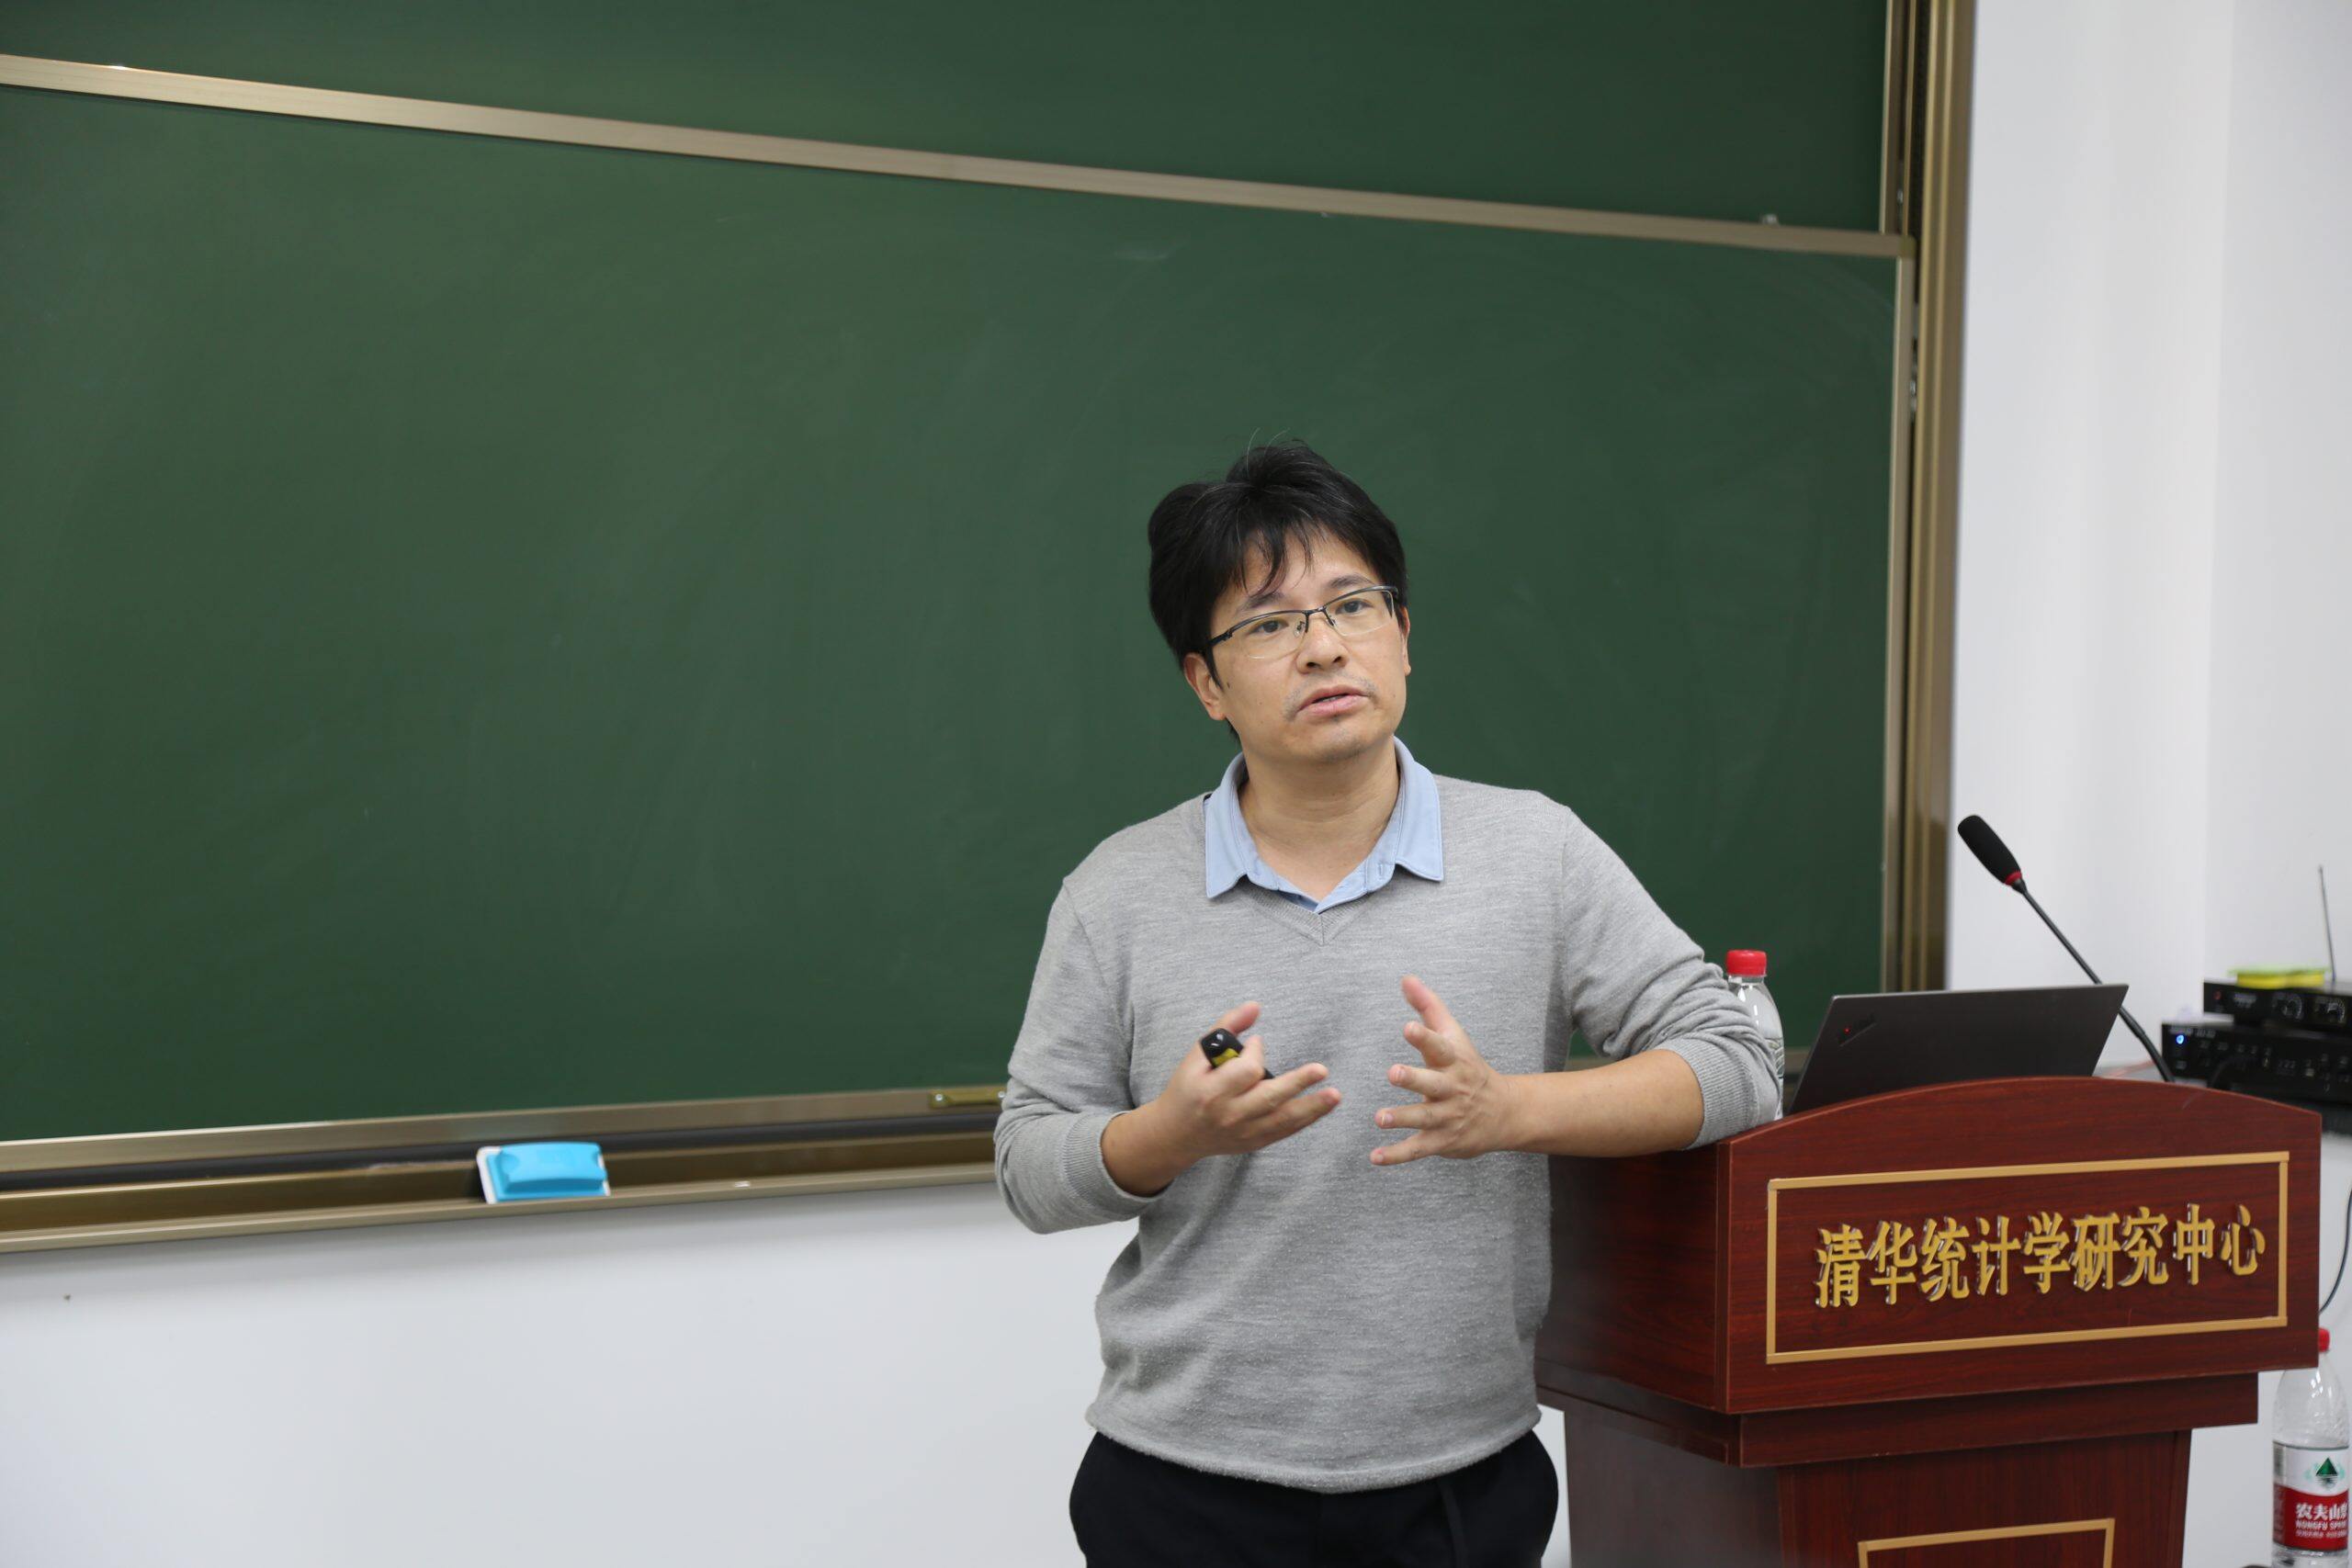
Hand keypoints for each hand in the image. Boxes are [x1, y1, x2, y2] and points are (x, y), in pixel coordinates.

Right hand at [1150, 1000, 1342, 1162]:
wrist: (1176, 1134)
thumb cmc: (1187, 1089)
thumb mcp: (1197, 1056)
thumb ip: (1226, 1028)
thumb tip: (1255, 1006)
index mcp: (1212, 1091)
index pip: (1245, 1071)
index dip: (1256, 1053)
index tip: (1256, 1044)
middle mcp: (1229, 1115)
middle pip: (1269, 1098)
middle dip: (1297, 1083)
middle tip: (1321, 1070)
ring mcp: (1244, 1132)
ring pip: (1283, 1120)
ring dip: (1312, 1107)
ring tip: (1334, 1095)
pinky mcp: (1254, 1142)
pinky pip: (1284, 1131)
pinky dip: (1305, 1120)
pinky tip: (1323, 1107)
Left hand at [1370, 975, 1522, 1166]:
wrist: (1504, 1112)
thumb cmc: (1468, 1067)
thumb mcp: (1453, 1035)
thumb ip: (1427, 1008)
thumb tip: (1405, 978)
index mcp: (1453, 1061)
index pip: (1439, 1048)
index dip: (1424, 1037)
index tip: (1408, 1027)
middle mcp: (1452, 1089)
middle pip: (1433, 1084)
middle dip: (1414, 1079)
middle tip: (1392, 1073)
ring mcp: (1448, 1117)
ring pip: (1425, 1118)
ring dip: (1403, 1118)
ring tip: (1379, 1118)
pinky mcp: (1442, 1141)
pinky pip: (1419, 1149)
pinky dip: (1397, 1155)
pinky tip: (1375, 1157)